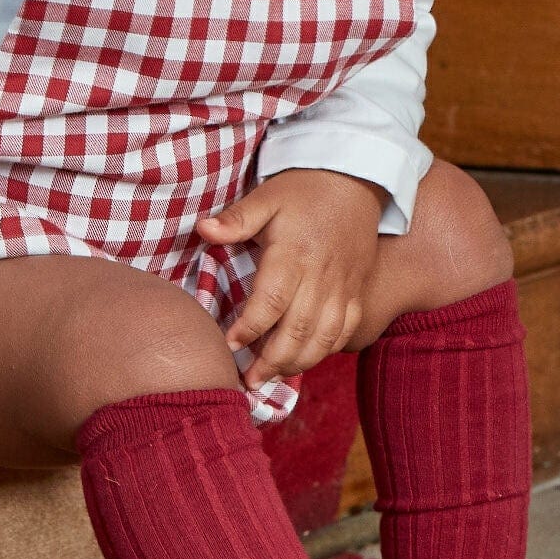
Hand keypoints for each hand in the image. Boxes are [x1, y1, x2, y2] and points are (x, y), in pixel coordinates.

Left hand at [196, 168, 384, 386]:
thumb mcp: (267, 196)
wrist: (357, 178)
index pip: (270, 302)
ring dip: (298, 363)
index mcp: (294, 254)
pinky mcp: (357, 291)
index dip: (249, 328)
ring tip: (272, 377)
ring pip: (324, 338)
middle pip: (298, 331)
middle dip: (272, 361)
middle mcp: (321, 277)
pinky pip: (346, 331)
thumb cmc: (305, 189)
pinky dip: (326, 351)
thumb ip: (237, 219)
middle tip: (248, 380)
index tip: (229, 345)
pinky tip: (305, 360)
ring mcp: (343, 288)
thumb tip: (202, 230)